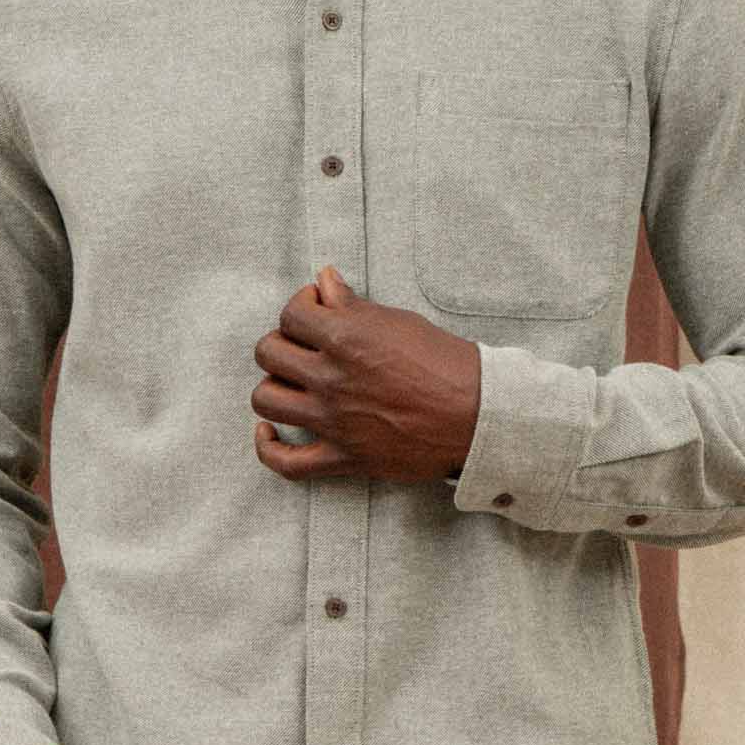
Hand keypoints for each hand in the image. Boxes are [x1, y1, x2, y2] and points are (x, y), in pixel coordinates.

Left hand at [253, 264, 481, 484]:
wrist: (479, 416)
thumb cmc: (447, 364)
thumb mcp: (400, 322)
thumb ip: (353, 305)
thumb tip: (324, 281)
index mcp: (345, 338)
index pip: (290, 314)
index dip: (300, 307)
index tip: (316, 310)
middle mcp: (331, 378)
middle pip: (268, 353)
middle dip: (283, 343)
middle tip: (305, 346)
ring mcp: (332, 421)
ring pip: (266, 399)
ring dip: (274, 386)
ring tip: (293, 382)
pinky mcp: (343, 457)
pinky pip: (286, 462)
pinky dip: (269, 447)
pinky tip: (269, 431)